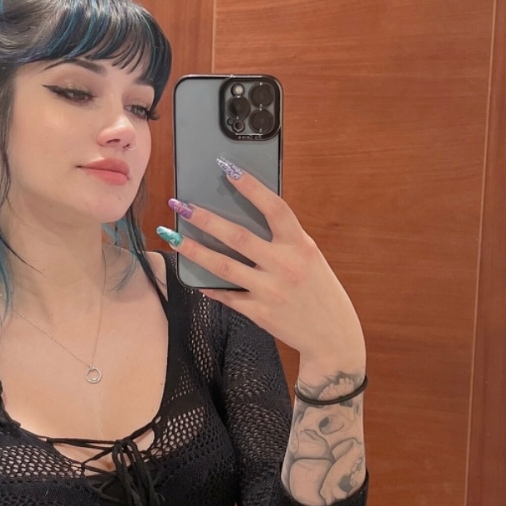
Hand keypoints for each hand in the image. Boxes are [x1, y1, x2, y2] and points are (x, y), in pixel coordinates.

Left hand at [157, 158, 365, 369]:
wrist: (333, 337)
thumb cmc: (319, 290)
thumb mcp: (309, 258)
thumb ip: (283, 240)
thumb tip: (245, 217)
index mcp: (301, 246)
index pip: (274, 208)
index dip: (251, 186)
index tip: (227, 168)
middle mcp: (285, 266)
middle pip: (238, 236)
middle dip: (205, 219)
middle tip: (180, 204)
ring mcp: (270, 291)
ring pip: (223, 266)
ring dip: (193, 250)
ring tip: (172, 235)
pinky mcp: (259, 313)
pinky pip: (226, 295)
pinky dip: (207, 285)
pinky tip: (191, 276)